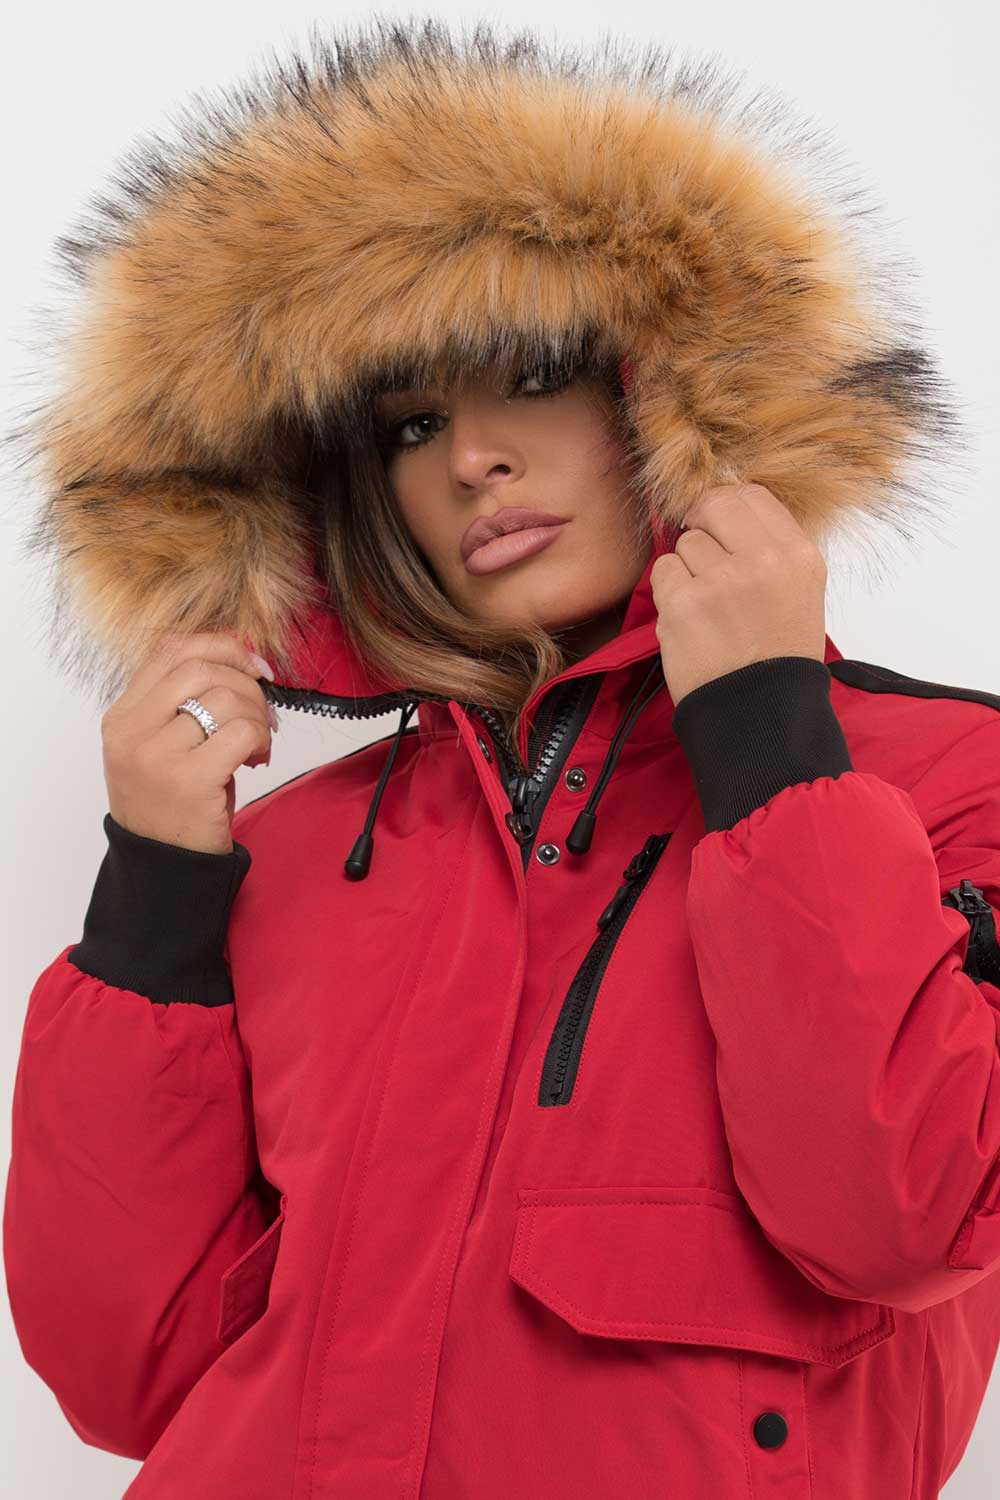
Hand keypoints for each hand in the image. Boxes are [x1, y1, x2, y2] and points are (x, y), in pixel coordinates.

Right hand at [100, 630, 276, 854]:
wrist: (164, 865)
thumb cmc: (172, 803)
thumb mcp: (163, 745)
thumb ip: (186, 702)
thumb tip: (243, 659)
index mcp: (121, 717)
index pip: (171, 651)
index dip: (221, 647)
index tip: (250, 664)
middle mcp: (132, 731)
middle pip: (199, 668)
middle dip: (245, 683)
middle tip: (260, 712)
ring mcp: (157, 755)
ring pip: (224, 697)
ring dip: (257, 714)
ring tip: (258, 742)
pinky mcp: (189, 779)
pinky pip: (241, 732)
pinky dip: (260, 738)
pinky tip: (257, 757)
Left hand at [651, 483, 828, 709]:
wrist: (759, 713)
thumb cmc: (778, 655)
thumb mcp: (800, 592)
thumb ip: (770, 548)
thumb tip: (727, 509)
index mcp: (798, 555)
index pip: (752, 496)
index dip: (728, 506)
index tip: (719, 525)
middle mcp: (762, 561)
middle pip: (714, 506)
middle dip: (702, 523)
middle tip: (703, 554)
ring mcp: (720, 581)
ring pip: (685, 543)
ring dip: (688, 568)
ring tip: (706, 604)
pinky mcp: (682, 604)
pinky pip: (663, 572)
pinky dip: (669, 592)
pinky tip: (689, 618)